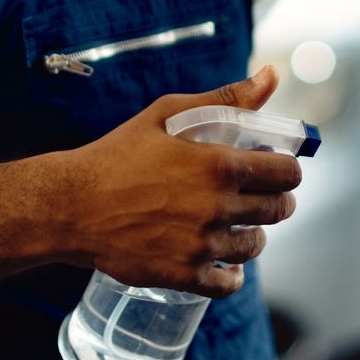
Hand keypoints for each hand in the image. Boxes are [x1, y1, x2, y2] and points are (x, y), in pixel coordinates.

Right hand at [64, 67, 299, 297]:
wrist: (72, 205)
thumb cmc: (119, 154)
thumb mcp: (170, 114)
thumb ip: (227, 98)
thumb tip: (272, 75)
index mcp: (219, 165)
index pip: (286, 173)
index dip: (287, 169)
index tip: (276, 168)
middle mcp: (217, 207)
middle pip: (279, 209)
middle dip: (276, 199)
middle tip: (261, 195)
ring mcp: (201, 245)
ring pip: (255, 245)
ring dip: (253, 233)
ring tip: (237, 223)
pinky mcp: (183, 275)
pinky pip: (228, 283)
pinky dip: (231, 273)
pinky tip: (224, 261)